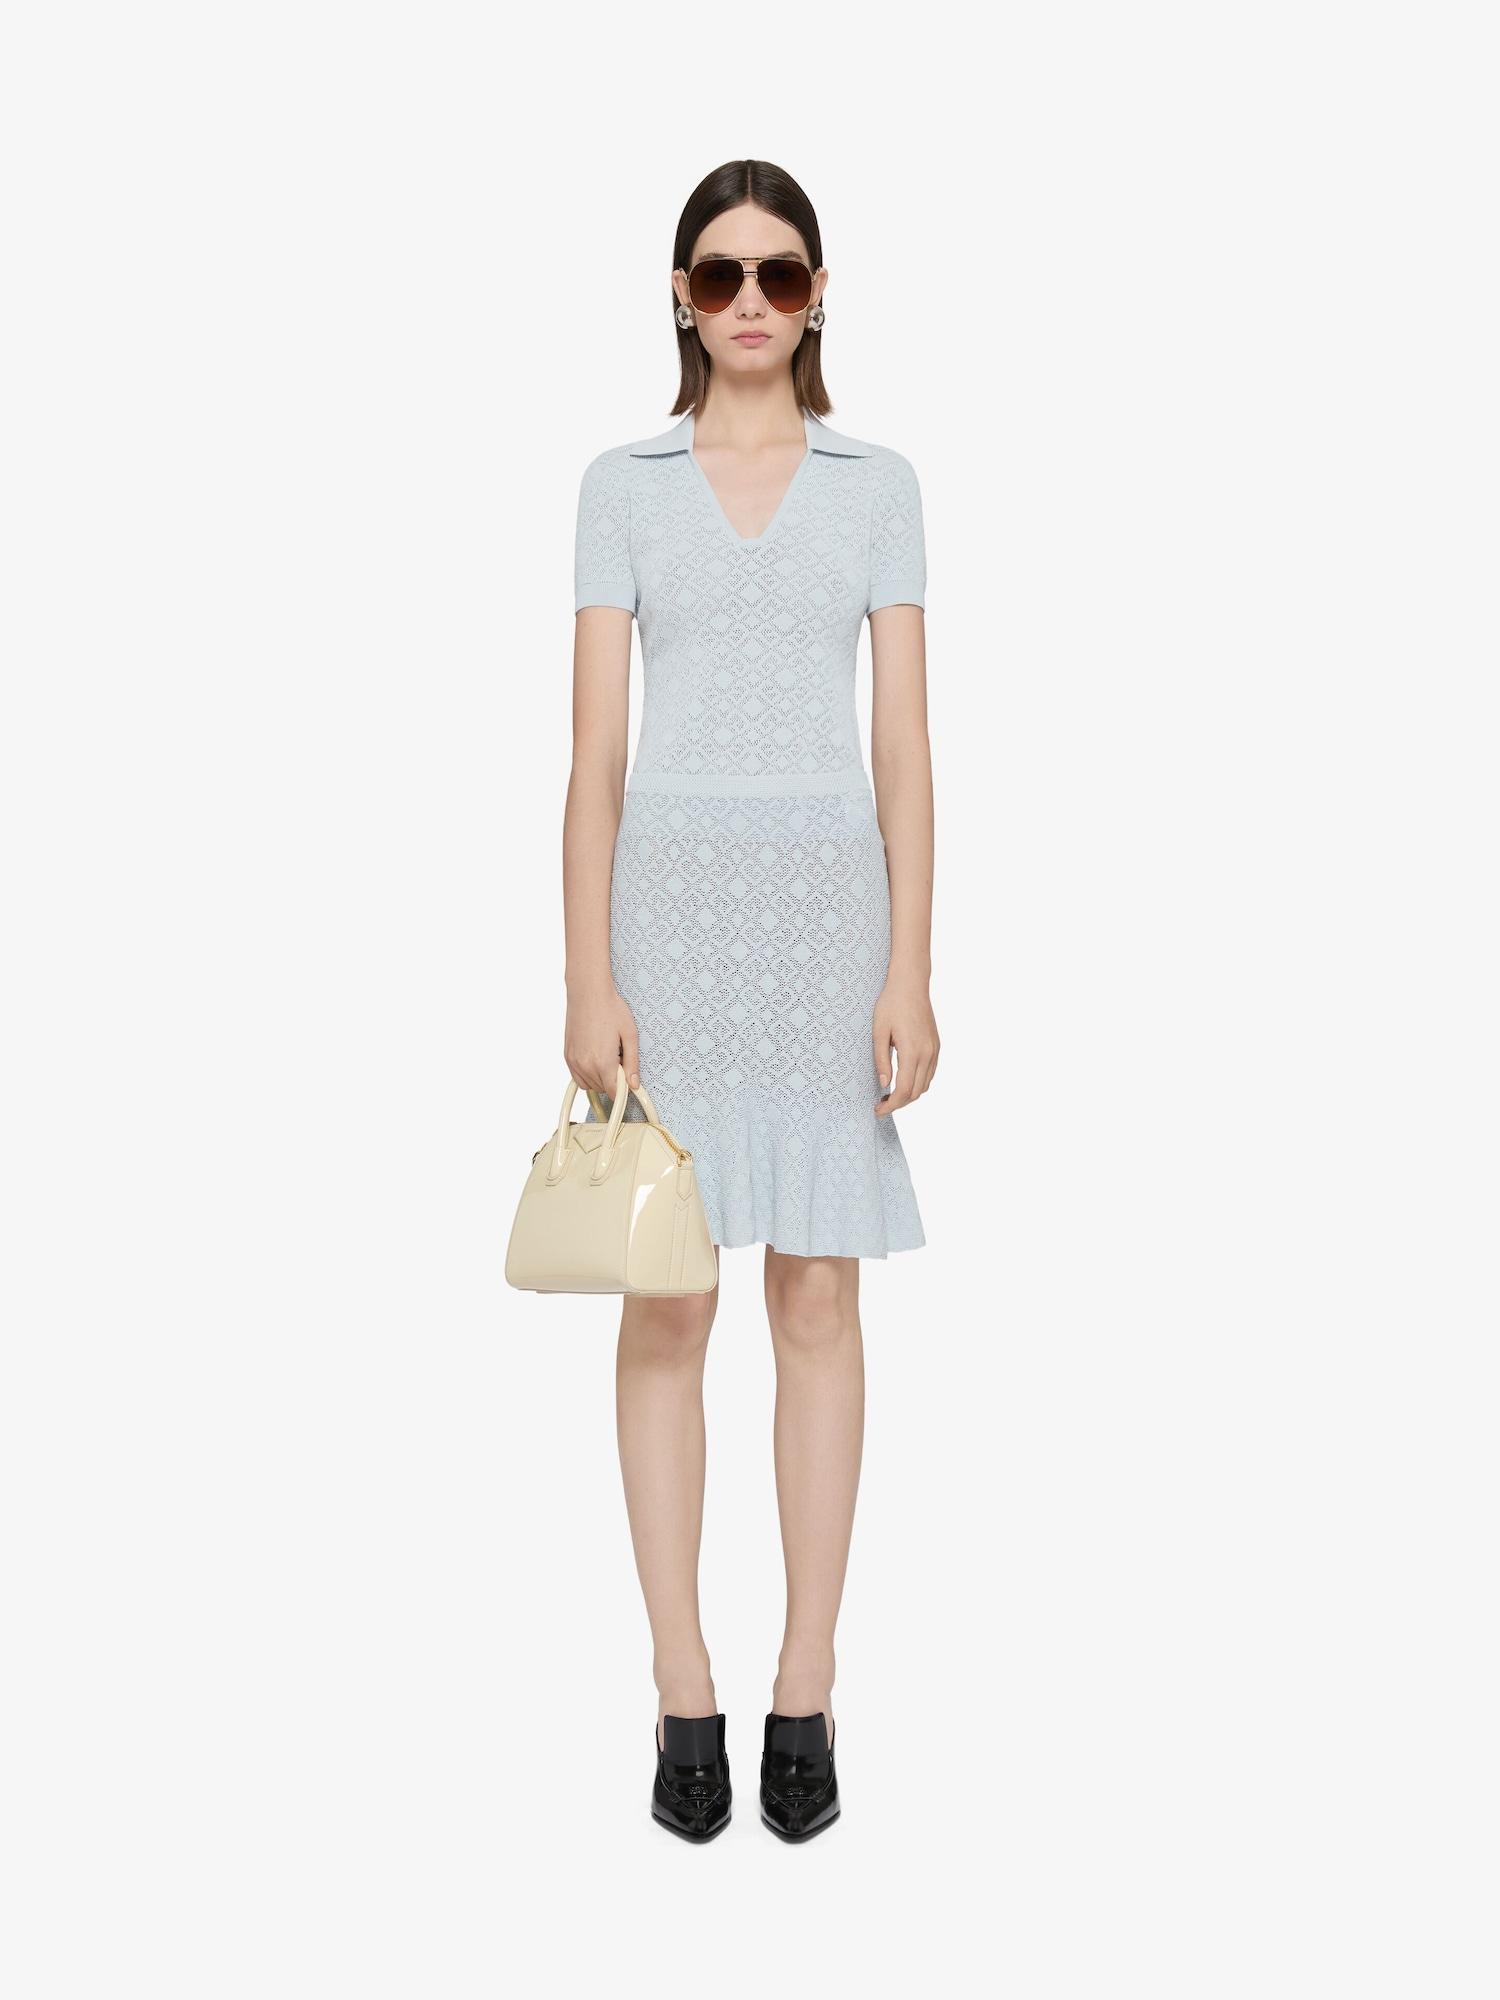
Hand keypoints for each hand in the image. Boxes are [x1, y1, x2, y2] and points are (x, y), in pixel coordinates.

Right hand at [564, 982, 640, 1095]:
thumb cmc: (611, 1009)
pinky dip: (588, 1075)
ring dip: (601, 1079)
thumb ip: (632, 1063)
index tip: (630, 1082)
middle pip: (603, 1090)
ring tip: (607, 1056)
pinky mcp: (567, 1056)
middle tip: (620, 1059)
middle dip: (614, 1081)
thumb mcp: (630, 1035)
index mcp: (603, 1062)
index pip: (615, 1092)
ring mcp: (574, 1061)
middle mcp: (585, 1065)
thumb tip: (634, 1084)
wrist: (588, 993)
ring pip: (590, 1086)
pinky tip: (596, 1058)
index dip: (625, 1090)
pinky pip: (578, 1078)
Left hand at [873, 977, 938, 1115]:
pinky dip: (918, 1083)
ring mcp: (934, 1050)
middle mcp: (927, 1053)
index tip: (877, 1110)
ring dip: (909, 1095)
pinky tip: (903, 1080)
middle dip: (899, 1104)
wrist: (910, 984)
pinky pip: (930, 1073)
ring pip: (925, 1085)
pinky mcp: (936, 1045)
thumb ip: (881, 1059)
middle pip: (916, 1092)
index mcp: (912, 1051)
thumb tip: (884, 1083)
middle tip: (880, 1105)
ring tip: (889, 1095)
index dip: (891, 1105)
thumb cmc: (891, 1004)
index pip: (904, 1090)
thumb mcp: (878, 1031)